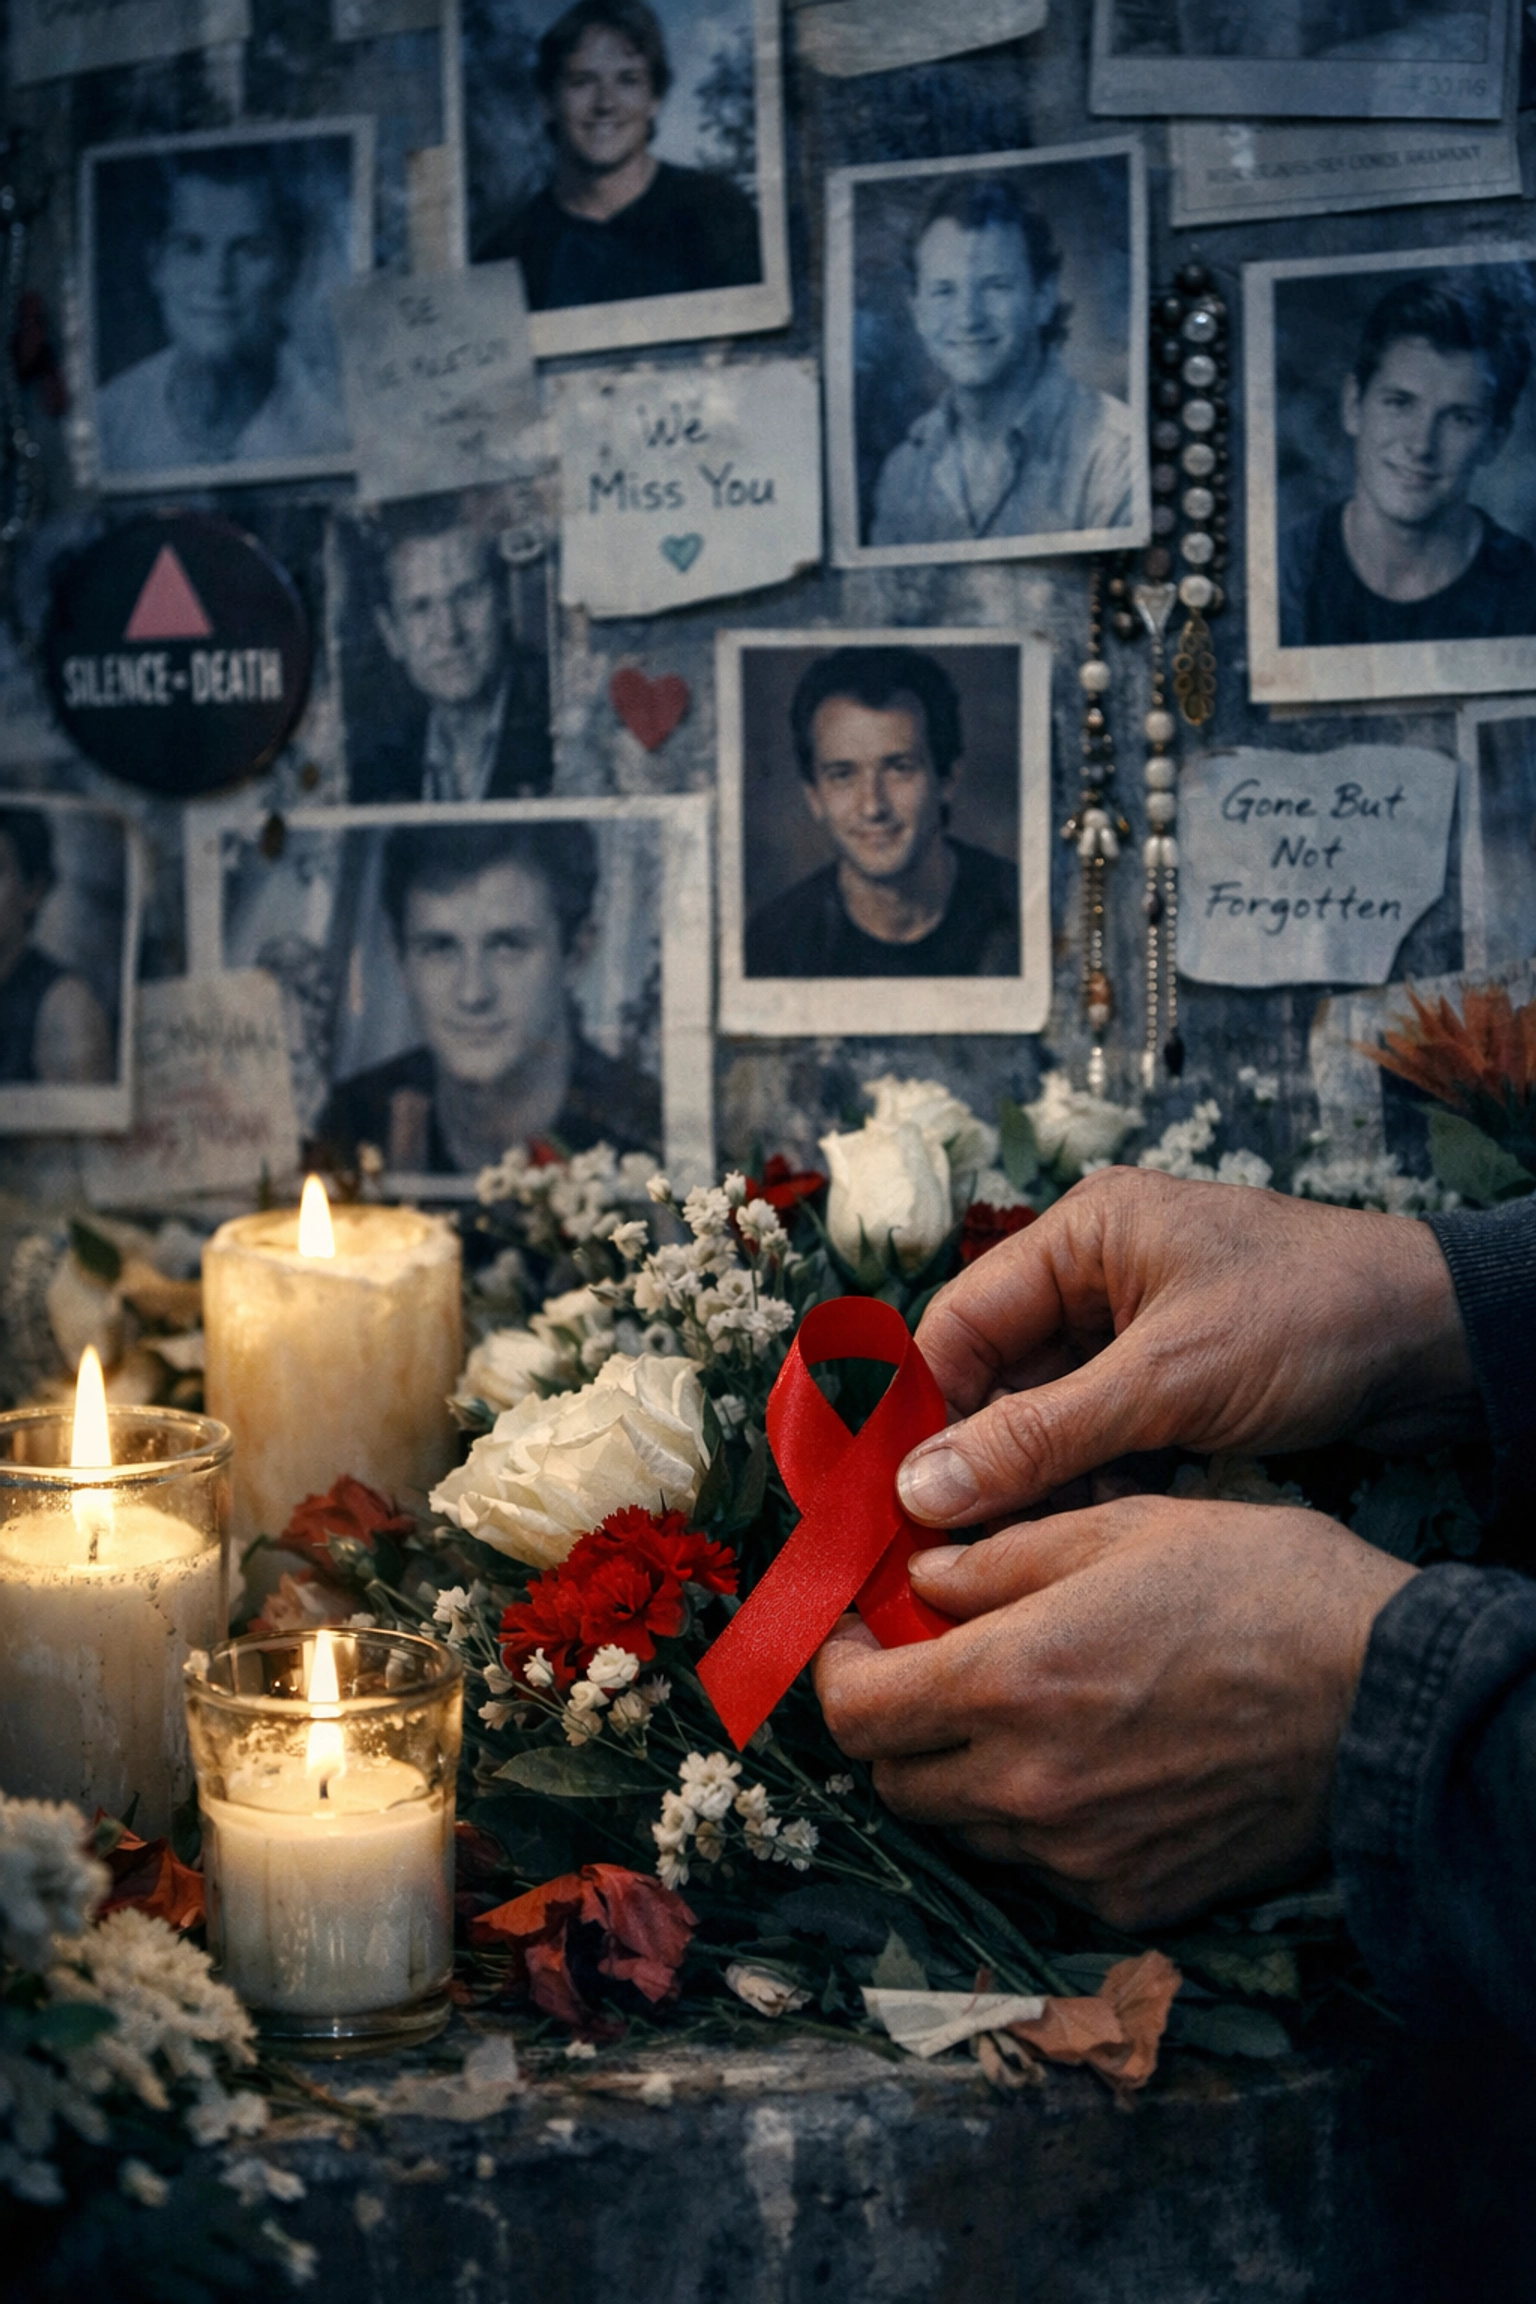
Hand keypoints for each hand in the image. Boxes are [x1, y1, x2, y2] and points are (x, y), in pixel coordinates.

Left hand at [814, 1495, 1415, 1927]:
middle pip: (895, 1778)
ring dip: (960, 1772)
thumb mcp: (1121, 1526)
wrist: (1386, 1700)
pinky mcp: (1130, 1899)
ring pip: (960, 1828)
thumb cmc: (1262, 1590)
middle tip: (931, 1665)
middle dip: (894, 1720)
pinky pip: (1038, 1868)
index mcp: (1010, 1682)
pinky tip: (1087, 1763)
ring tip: (1018, 1709)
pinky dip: (1034, 1821)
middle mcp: (1027, 1786)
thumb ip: (998, 1557)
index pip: (854, 1710)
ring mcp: (1078, 1857)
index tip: (856, 1635)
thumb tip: (920, 1578)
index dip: (837, 1668)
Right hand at [897, 1167, 1475, 1528]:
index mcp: (1082, 1234)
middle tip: (960, 1546)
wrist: (1446, 1339)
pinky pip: (1102, 1434)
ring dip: (1042, 1481)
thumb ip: (1039, 1436)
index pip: (959, 1322)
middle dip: (986, 1459)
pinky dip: (1095, 1482)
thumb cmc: (1314, 1319)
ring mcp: (1137, 1327)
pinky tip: (1099, 1534)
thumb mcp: (1166, 1381)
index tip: (900, 1498)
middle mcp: (1097, 1273)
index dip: (924, 1409)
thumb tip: (920, 1488)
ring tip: (1032, 1551)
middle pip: (998, 1374)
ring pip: (1049, 1415)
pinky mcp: (1175, 1377)